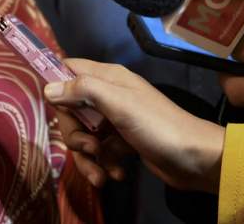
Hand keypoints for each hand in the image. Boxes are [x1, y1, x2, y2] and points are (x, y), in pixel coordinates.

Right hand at [45, 60, 224, 193]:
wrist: (196, 160)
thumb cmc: (157, 125)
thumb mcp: (118, 103)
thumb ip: (82, 90)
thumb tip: (47, 88)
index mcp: (107, 77)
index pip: (68, 69)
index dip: (56, 86)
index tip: (54, 108)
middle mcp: (109, 95)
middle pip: (70, 110)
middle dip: (74, 134)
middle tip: (91, 147)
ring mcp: (115, 120)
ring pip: (83, 135)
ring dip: (87, 157)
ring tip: (102, 173)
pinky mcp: (122, 143)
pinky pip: (99, 151)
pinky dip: (103, 165)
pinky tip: (115, 174)